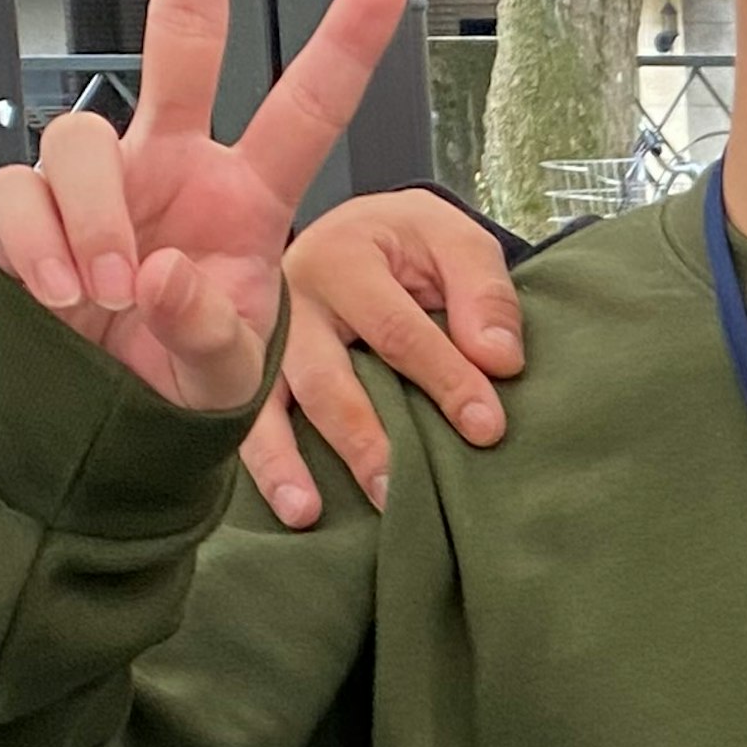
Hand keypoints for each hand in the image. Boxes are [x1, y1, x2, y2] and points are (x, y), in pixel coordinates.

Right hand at [0, 0, 408, 414]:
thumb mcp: (224, 375)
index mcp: (245, 195)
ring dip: (95, 219)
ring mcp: (97, 183)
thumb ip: (209, 332)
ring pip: (77, 139)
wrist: (98, 427)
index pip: (304, 109)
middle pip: (180, 38)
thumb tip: (165, 275)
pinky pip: (15, 198)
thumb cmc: (178, 381)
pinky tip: (64, 295)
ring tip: (111, 294)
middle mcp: (171, 164)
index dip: (344, 45)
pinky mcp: (24, 213)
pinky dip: (38, 244)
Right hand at [247, 190, 530, 523]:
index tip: (486, 428)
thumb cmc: (409, 245)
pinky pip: (248, 422)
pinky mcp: (250, 373)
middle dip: (363, 438)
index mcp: (344, 257)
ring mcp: (263, 341)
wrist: (355, 232)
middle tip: (397, 491)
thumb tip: (498, 362)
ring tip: (308, 513)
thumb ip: (484, 294)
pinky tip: (285, 507)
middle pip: (325, 377)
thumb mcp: (457, 242)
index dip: (444, 380)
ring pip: (268, 404)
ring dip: (285, 463)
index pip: (396, 330)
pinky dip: (262, 466)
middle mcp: (291, 300)